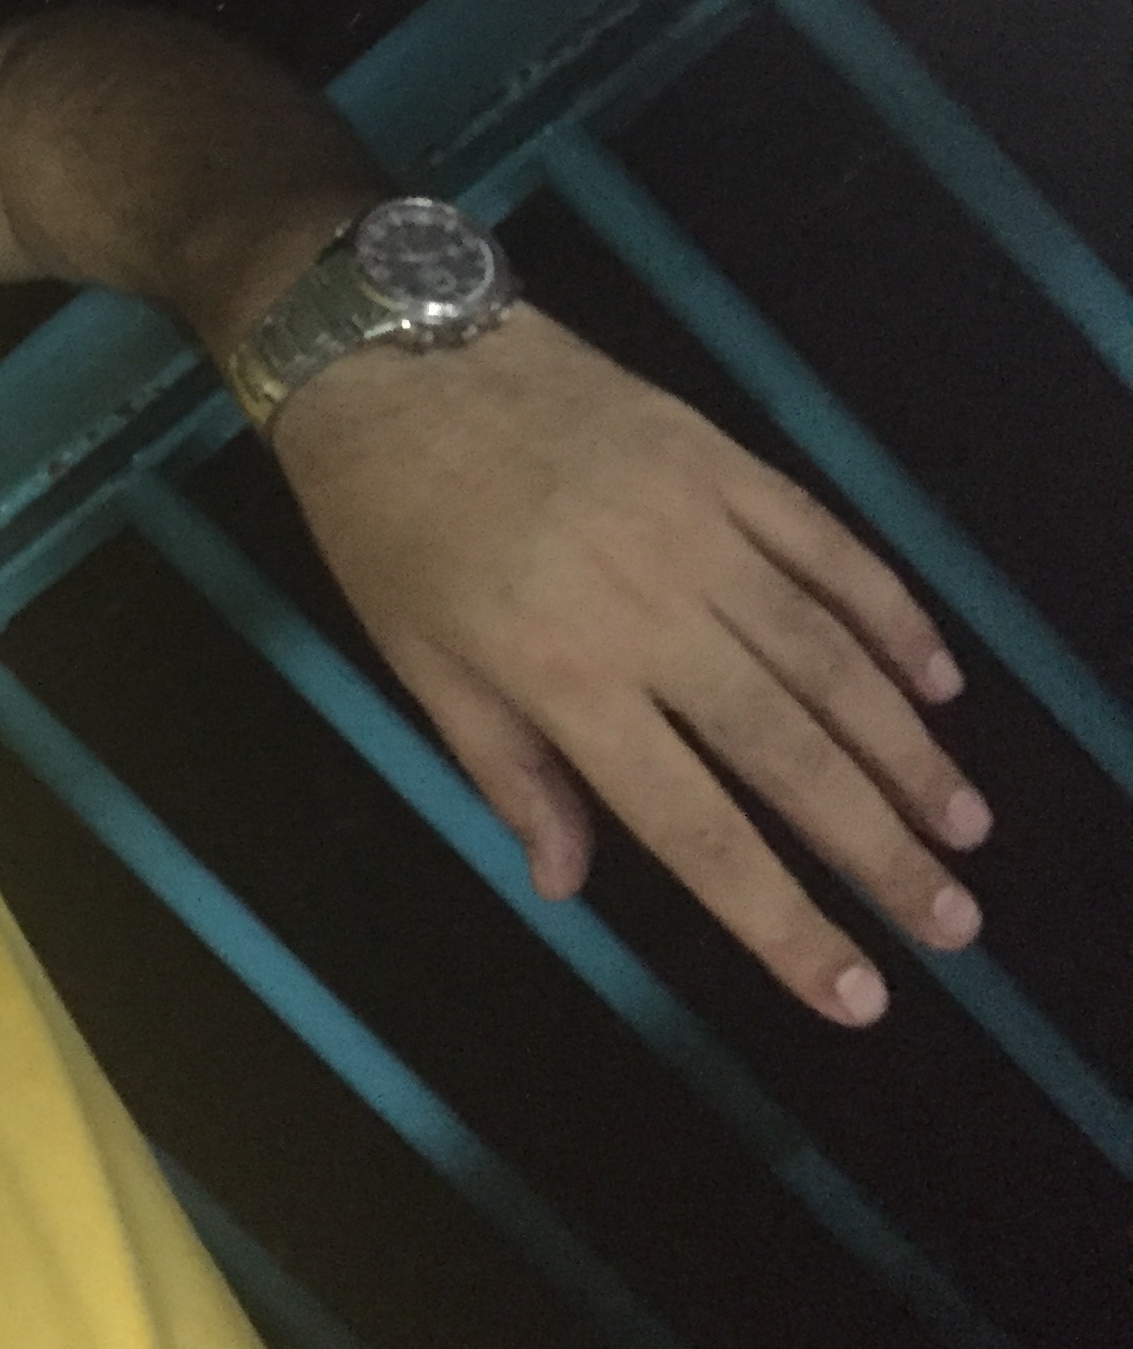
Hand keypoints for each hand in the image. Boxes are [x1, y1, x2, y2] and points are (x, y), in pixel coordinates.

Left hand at [268, 305, 990, 1025]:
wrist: (393, 355)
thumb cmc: (386, 523)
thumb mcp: (417, 661)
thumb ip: (506, 771)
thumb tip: (567, 881)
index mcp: (567, 678)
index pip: (695, 826)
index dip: (780, 919)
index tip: (854, 993)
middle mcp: (654, 615)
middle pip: (792, 753)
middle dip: (879, 849)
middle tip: (952, 923)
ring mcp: (701, 531)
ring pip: (832, 658)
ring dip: (909, 748)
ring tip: (962, 826)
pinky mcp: (724, 463)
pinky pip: (831, 548)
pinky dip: (893, 616)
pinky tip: (939, 680)